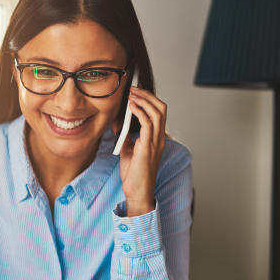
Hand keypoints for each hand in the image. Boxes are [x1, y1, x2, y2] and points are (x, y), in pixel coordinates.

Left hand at [112, 87, 166, 216]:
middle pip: (161, 108)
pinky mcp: (148, 147)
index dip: (150, 99)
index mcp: (156, 138)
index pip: (159, 112)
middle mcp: (159, 138)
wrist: (137, 191)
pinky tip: (131, 106)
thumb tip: (118, 123)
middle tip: (134, 89)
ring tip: (132, 94)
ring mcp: (155, 142)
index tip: (136, 91)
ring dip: (144, 100)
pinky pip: (148, 123)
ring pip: (157, 112)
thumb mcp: (128, 150)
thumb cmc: (134, 174)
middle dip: (148, 95)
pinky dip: (140, 111)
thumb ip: (126, 136)